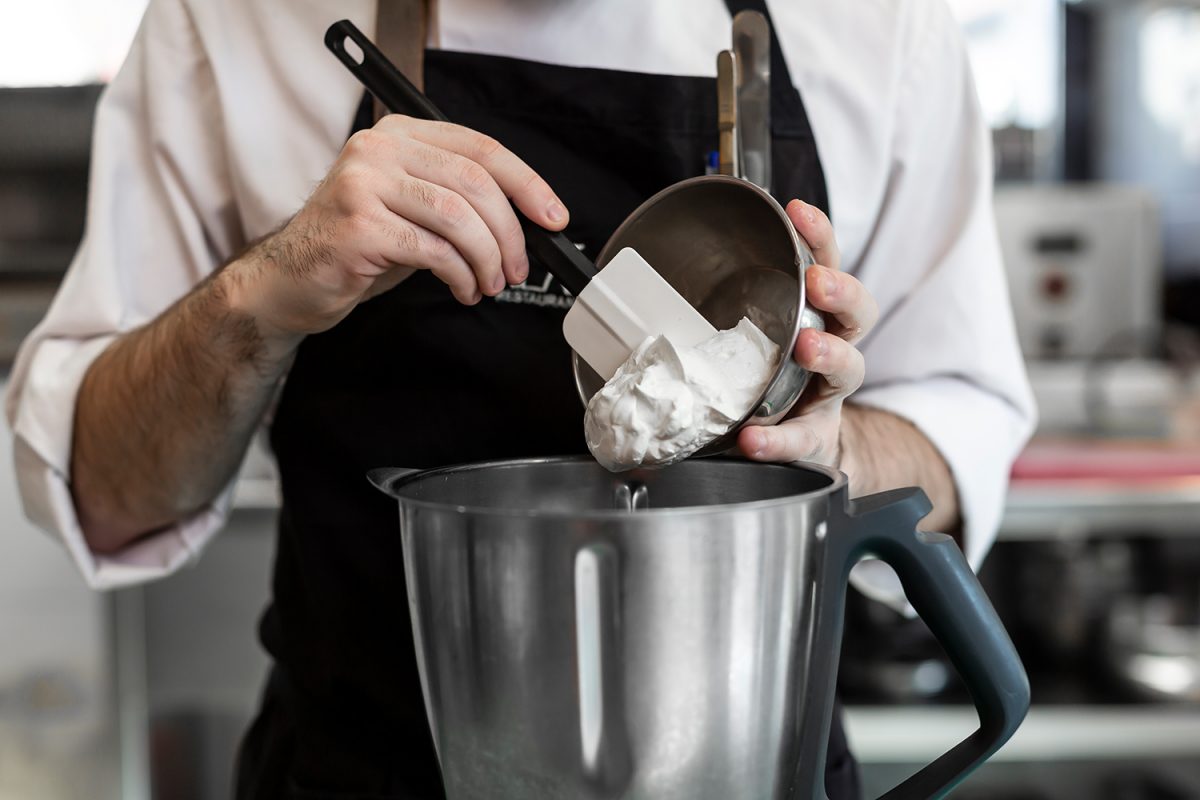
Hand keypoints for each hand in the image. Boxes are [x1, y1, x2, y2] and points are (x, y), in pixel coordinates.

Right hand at [228, 115, 568, 336]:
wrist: (288, 280)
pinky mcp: (358, 227)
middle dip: (510, 234)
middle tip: (518, 267)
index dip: (527, 184)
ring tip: (489, 283)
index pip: (480, 148)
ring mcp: (363, 185)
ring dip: (487, 259)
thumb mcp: (412, 211)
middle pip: (475, 183)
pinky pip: (433, 251)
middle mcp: (378, 150)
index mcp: (398, 135)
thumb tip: (524, 223)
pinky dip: (460, 276)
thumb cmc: (357, 247)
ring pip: (458, 217)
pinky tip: (462, 289)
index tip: (553, 218)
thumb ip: (458, 202)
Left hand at [736, 199, 878, 465]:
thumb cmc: (769, 373)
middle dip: (841, 290)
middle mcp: (834, 345)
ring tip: (807, 348)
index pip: (827, 263)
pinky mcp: (815, 436)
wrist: (796, 437)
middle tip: (817, 282)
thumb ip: (718, 307)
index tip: (797, 212)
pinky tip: (754, 439)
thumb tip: (652, 279)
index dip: (818, 236)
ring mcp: (829, 392)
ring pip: (849, 366)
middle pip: (856, 310)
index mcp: (817, 311)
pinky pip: (801, 438)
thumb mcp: (749, 331)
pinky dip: (777, 439)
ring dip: (829, 353)